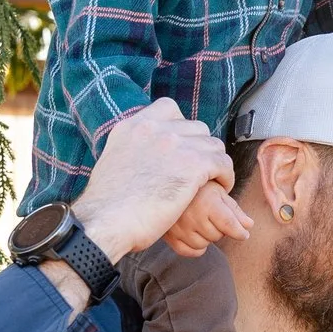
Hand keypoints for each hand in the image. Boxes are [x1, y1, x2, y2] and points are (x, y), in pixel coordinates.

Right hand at [69, 100, 232, 259]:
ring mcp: (174, 144)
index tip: (183, 147)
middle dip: (200, 148)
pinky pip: (223, 163)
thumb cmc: (107, 207)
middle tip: (199, 170)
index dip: (181, 127)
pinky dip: (225, 177)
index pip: (168, 108)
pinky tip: (220, 189)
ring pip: (213, 145)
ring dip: (215, 164)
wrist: (106, 223)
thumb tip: (142, 158)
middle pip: (196, 127)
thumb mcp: (114, 163)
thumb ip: (131, 151)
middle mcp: (154, 129)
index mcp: (132, 126)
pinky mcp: (193, 164)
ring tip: (211, 182)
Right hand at [162, 180, 251, 256]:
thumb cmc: (198, 187)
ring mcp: (178, 227)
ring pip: (203, 245)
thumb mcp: (218, 193)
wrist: (167, 184)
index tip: (244, 234)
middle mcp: (191, 216)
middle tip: (214, 217)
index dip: (239, 232)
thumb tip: (248, 226)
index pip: (228, 225)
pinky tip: (196, 235)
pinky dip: (196, 247)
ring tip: (202, 223)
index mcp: (206, 203)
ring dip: (207, 237)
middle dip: (220, 229)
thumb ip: (234, 210)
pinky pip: (188, 251)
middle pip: (217, 236)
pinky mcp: (169, 235)